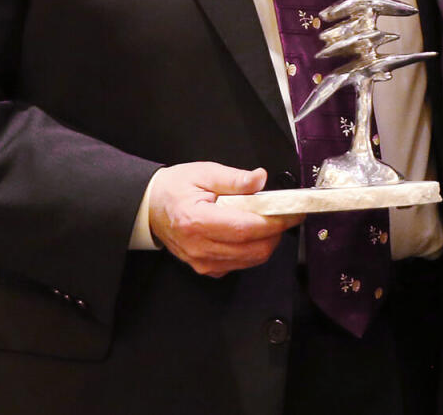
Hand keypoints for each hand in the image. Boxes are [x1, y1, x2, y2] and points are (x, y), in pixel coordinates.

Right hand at [147, 162, 300, 276]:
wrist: (150, 207)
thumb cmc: (174, 189)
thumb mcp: (203, 173)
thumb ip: (234, 178)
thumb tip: (259, 179)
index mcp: (197, 221)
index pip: (246, 228)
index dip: (275, 221)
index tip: (292, 212)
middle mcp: (199, 247)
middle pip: (253, 249)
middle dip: (276, 233)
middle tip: (283, 215)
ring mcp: (202, 261)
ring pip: (250, 260)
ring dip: (267, 242)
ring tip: (267, 221)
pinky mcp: (206, 268)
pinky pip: (239, 264)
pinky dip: (252, 251)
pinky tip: (250, 233)